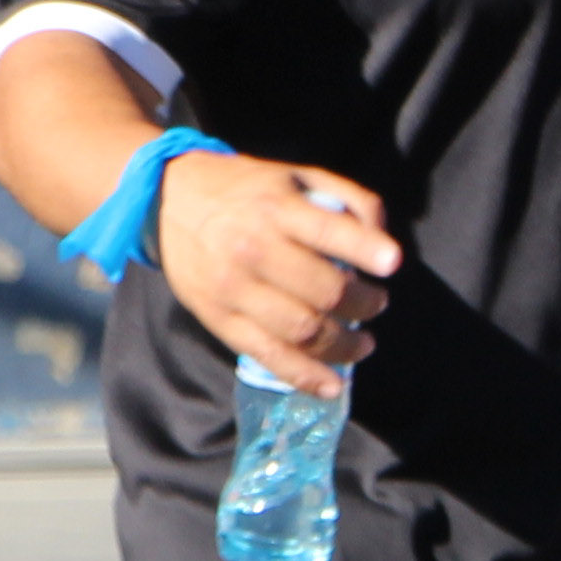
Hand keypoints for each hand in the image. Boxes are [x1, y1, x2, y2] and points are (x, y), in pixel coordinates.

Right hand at [159, 150, 401, 388]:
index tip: (393, 263)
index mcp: (276, 207)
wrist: (167, 200)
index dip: (366, 249)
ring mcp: (234, 289)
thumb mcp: (297, 176)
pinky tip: (334, 384)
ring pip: (302, 330)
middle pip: (323, 290)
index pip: (329, 231)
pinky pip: (269, 356)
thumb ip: (347, 198)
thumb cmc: (247, 191)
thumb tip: (382, 238)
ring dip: (344, 345)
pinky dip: (306, 376)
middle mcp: (253, 248)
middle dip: (363, 304)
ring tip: (364, 342)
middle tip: (377, 304)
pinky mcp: (220, 320)